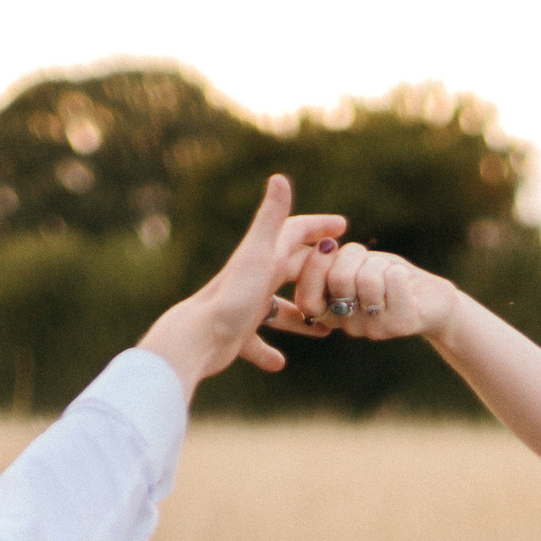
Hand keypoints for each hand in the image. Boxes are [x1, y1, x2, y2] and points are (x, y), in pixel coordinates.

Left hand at [138, 176, 346, 391]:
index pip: (295, 232)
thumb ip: (271, 219)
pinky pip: (256, 342)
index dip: (319, 226)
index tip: (342, 225)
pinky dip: (267, 352)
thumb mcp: (258, 255)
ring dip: (299, 318)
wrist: (197, 337)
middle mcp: (254, 278)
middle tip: (343, 277)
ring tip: (324, 329)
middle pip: (291, 269)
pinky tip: (278, 363)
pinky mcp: (236, 333)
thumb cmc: (232, 296)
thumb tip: (280, 177)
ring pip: (279, 309)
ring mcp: (245, 306)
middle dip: (316, 272)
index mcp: (263, 256)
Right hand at [275, 238, 457, 344]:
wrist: (430, 299)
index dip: (313, 269)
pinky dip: (398, 271)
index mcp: (330, 313)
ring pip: (367, 279)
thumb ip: (327, 261)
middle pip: (338, 280)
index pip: (306, 299)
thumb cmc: (385, 276)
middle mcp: (348, 326)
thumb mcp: (351, 264)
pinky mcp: (400, 325)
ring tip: (388, 275)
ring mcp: (373, 329)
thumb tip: (319, 246)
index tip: (328, 246)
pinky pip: (392, 282)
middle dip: (353, 254)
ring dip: (379, 264)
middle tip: (367, 261)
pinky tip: (404, 284)